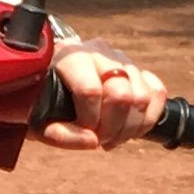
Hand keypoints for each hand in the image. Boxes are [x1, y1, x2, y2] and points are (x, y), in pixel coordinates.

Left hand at [41, 39, 167, 150]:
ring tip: (112, 137)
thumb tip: (92, 141)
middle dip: (114, 127)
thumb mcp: (36, 121)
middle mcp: (98, 51)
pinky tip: (131, 129)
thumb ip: (58, 134)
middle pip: (121, 94)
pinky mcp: (138, 68)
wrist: (49, 79)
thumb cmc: (39, 102)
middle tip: (101, 140)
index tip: (84, 132)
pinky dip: (149, 118)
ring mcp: (121, 58)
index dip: (90, 120)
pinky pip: (158, 92)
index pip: (90, 89)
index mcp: (69, 56)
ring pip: (142, 96)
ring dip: (131, 127)